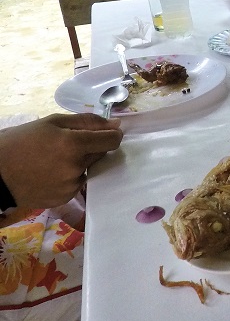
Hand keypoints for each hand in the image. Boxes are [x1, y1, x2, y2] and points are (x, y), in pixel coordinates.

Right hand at [0, 114, 122, 207]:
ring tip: (55, 159)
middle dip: (91, 147)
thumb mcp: (53, 122)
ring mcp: (71, 185)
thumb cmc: (22, 141)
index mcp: (74, 144)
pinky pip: (78, 183)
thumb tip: (116, 124)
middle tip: (68, 144)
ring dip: (81, 162)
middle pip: (101, 153)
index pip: (112, 140)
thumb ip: (87, 122)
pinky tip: (52, 172)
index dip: (112, 134)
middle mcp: (76, 167)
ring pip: (90, 169)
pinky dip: (71, 176)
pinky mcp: (65, 198)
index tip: (106, 132)